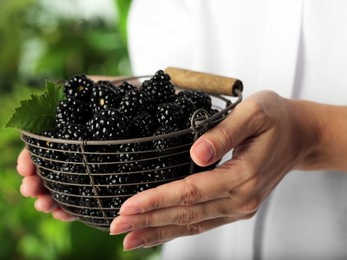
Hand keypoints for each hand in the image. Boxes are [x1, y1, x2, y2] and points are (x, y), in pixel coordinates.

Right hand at [15, 75, 127, 220]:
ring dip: (48, 198)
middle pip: (50, 171)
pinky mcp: (107, 183)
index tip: (24, 168)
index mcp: (69, 134)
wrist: (153, 107)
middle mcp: (77, 152)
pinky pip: (86, 200)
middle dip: (35, 182)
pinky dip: (72, 209)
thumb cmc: (124, 95)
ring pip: (65, 188)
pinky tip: (61, 214)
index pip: (42, 149)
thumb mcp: (95, 86)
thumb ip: (73, 92)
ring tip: (43, 205)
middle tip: (29, 190)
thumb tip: (44, 101)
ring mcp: (91, 169)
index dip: (29, 158)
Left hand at [109, 90, 318, 250]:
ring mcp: (239, 207)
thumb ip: (224, 132)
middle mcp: (241, 199)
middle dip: (148, 221)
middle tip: (116, 227)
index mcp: (243, 175)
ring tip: (129, 238)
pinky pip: (201, 223)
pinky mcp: (235, 207)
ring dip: (158, 232)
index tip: (127, 206)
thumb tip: (196, 154)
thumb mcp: (254, 113)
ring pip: (192, 225)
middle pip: (186, 214)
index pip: (190, 192)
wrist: (299, 135)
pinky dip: (176, 231)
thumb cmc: (276, 119)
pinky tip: (157, 233)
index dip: (156, 200)